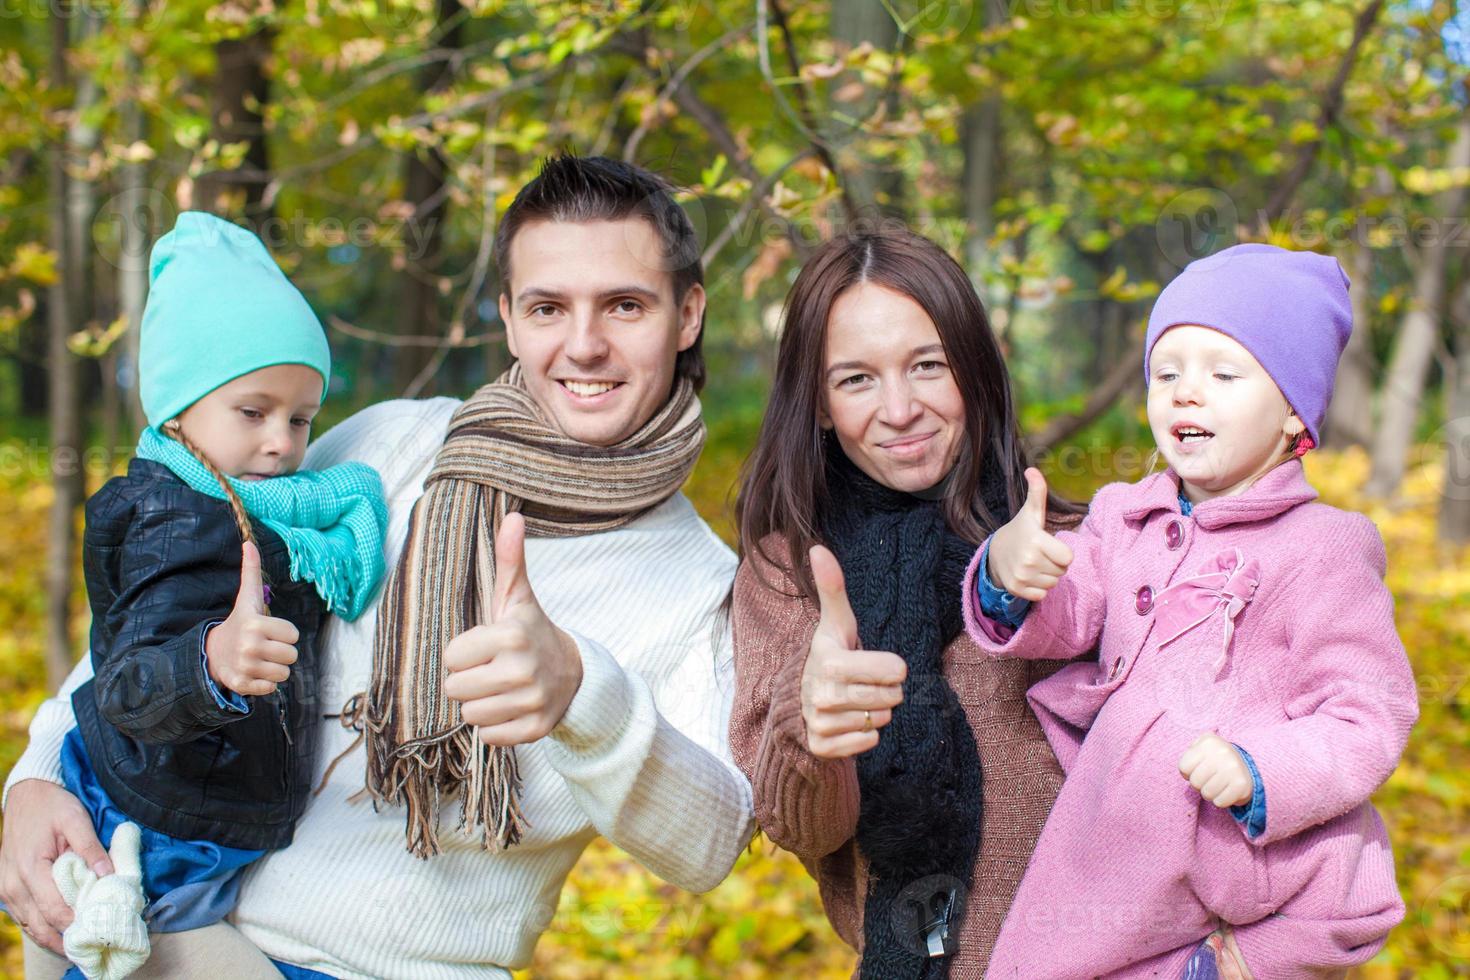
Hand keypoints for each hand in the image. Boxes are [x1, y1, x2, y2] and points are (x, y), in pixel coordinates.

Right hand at [0, 779, 114, 953]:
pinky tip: (66, 934)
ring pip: (32, 927)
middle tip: (99, 948)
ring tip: (86, 947)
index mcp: (30, 868)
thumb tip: (110, 874)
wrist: (26, 795)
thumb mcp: (76, 819)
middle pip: (43, 926)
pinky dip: (44, 929)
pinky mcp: (7, 891)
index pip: (56, 910)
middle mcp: (13, 885)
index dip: (80, 925)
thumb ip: (91, 848)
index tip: (105, 931)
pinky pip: (26, 919)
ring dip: (57, 939)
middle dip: (71, 939)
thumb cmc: (53, 805)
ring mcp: (6, 890)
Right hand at [205, 541, 299, 696]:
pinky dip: (265, 684)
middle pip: (291, 655)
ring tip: (259, 660)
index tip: (268, 630)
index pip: (293, 634)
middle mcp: (250, 646)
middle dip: (281, 652)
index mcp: (255, 624)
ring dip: (275, 668)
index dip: (284, 633)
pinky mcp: (242, 685)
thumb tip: (248, 543)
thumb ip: (250, 571)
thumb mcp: (246, 598)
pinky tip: (253, 673)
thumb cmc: (239, 622)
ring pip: (284, 674)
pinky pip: (271, 689)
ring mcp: (245, 666)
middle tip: (264, 647)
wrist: (212, 652)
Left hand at [443, 513, 583, 746]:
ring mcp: (531, 702)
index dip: (464, 653)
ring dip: (480, 705)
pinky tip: (510, 708)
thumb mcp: (517, 597)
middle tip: (491, 670)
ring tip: (500, 689)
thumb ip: (509, 558)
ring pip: (470, 716)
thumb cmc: (530, 632)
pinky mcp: (535, 730)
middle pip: (456, 689)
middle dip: (468, 681)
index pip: (451, 657)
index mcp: (511, 635)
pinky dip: (496, 727)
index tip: (485, 648)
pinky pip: (488, 737)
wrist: (574, 673)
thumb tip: (512, 516)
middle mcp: (522, 670)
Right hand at [798, 546, 906, 759]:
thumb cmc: (829, 656)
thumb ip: (832, 588)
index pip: (894, 670)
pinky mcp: (821, 746)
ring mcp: (818, 722)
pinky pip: (866, 743)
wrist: (798, 700)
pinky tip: (852, 722)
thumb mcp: (836, 624)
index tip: (880, 664)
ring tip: (858, 701)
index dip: (894, 668)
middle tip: (869, 684)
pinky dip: (866, 735)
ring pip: (878, 721)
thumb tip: (818, 548)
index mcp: (829, 661)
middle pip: (889, 698)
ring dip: (877, 712)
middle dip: (888, 691)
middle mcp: (820, 693)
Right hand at [986, 467, 1072, 600]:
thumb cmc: (1020, 531)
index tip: (1050, 545)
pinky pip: (1042, 595)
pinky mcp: (1017, 590)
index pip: (1068, 558)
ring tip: (1034, 565)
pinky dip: (1038, 589)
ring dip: (1047, 576)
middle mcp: (1028, 560)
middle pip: (1062, 572)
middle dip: (1055, 565)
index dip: (1062, 552)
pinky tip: (1029, 577)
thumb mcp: (1031, 512)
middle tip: (1040, 555)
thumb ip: (1037, 492)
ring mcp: (1021, 576)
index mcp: (1036, 540)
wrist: (994, 552)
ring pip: (1053, 584)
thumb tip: (1032, 469)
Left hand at [1178, 733, 1253, 807]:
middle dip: (1198, 785)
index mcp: (1209, 742)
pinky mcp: (1242, 785)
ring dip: (1209, 794)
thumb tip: (1185, 770)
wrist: (1246, 767)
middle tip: (1208, 779)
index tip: (1197, 769)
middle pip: (1195, 782)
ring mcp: (1234, 768)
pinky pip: (1220, 802)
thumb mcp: (1201, 748)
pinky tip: (1226, 791)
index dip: (1188, 773)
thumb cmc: (1215, 759)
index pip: (1183, 767)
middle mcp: (1223, 752)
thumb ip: (1189, 755)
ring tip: (1217, 785)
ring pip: (1207, 794)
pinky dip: (1220, 800)